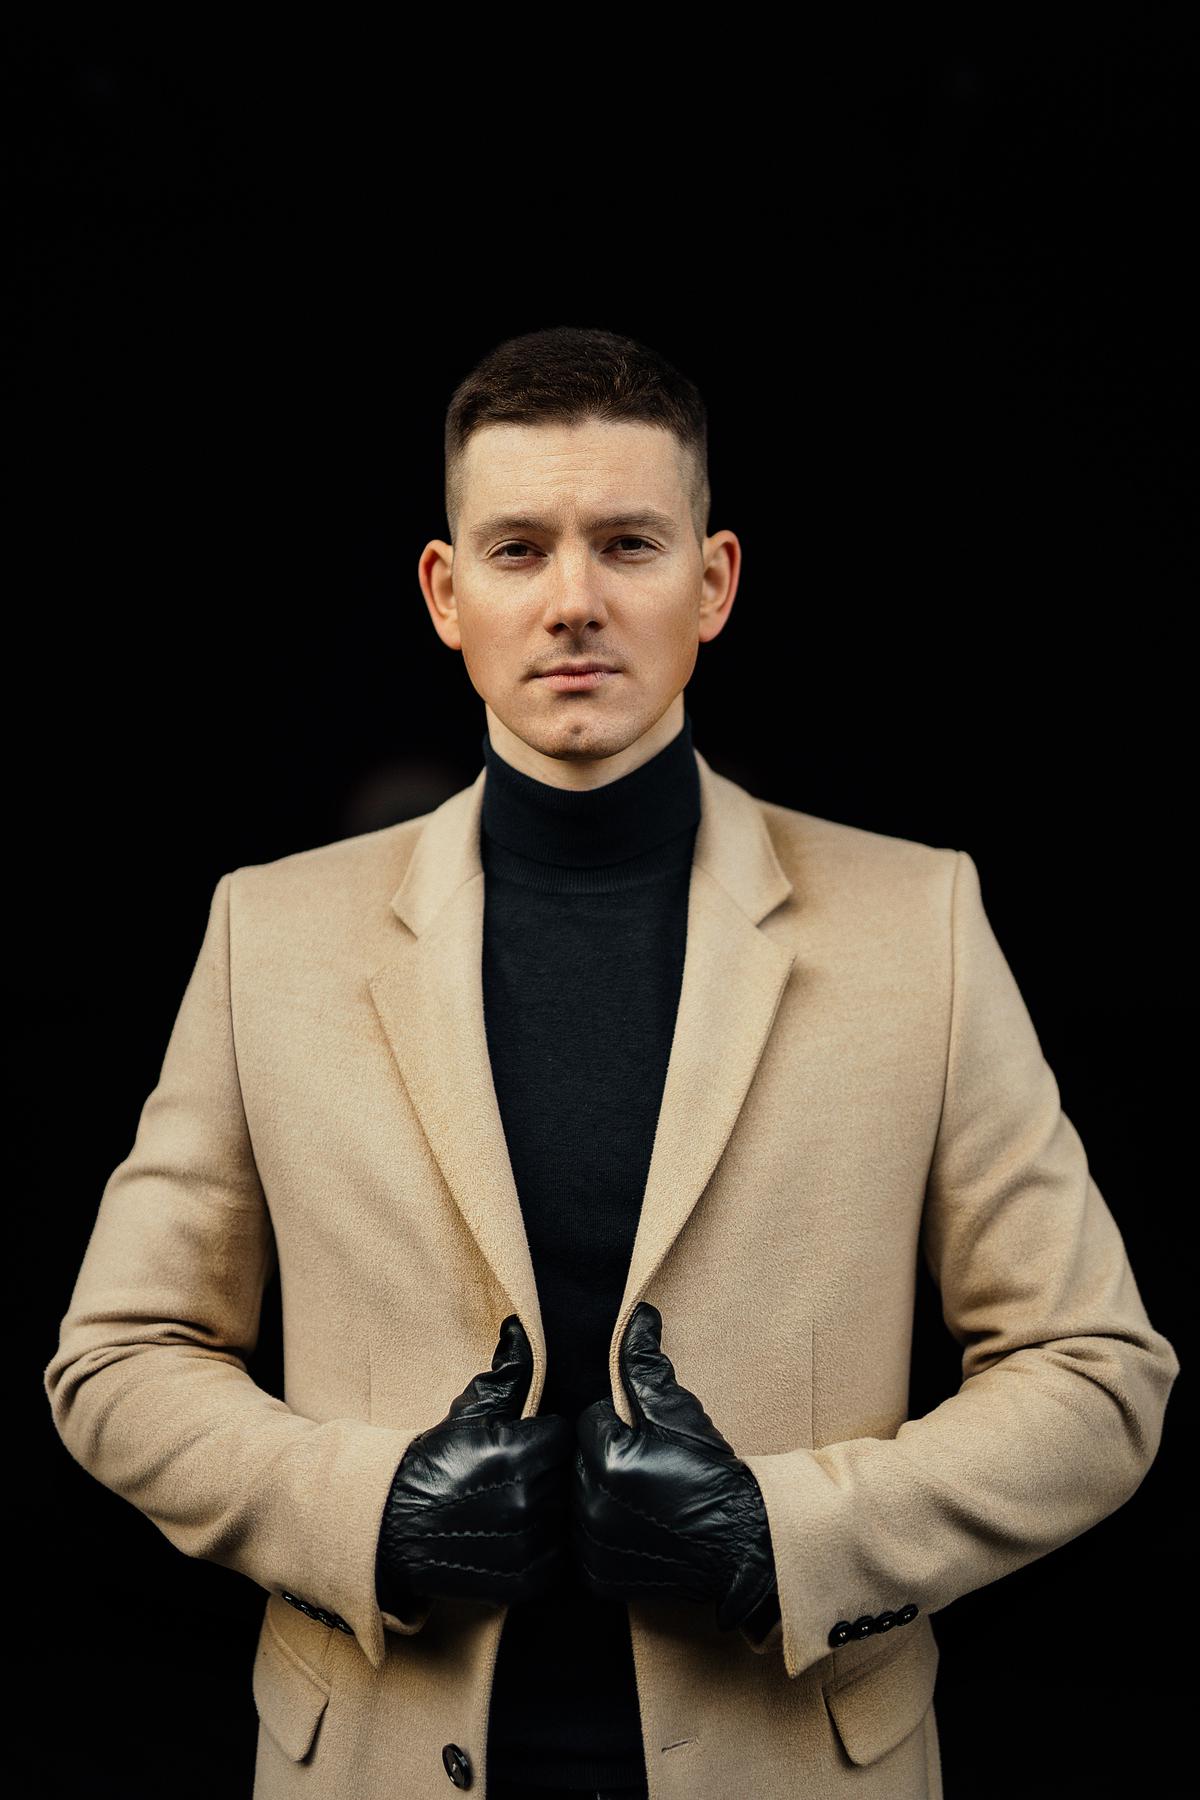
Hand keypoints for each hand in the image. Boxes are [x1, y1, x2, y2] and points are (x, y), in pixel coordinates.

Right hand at [375, 1314, 572, 1613]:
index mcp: (516, 1454)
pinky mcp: (523, 1582)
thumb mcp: (467, 1412)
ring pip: (567, 1518)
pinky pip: (557, 1560)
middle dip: (553, 1470)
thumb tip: (521, 1329)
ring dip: (553, 1510)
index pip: (565, 1436)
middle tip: (525, 1470)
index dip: (549, 1435)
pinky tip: (521, 1534)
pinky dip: (545, 1548)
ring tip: (522, 1502)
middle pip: (569, 1476)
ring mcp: (525, 1546)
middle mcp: (525, 1501)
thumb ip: (506, 1373)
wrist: (392, 1526)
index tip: (532, 1439)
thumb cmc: (432, 1462)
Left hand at [572, 1302, 777, 1631]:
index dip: (619, 1423)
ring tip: (641, 1494)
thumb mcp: (678, 1410)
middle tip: (645, 1465)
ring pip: (578, 1500)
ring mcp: (593, 1548)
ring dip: (599, 1494)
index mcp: (606, 1461)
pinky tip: (634, 1526)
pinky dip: (601, 1533)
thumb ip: (644, 1363)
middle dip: (604, 1456)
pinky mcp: (598, 1578)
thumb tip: (636, 1318)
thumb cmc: (712, 1472)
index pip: (589, 1421)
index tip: (646, 1436)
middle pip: (579, 1461)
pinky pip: (583, 1543)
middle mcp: (591, 1506)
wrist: (742, 1543)